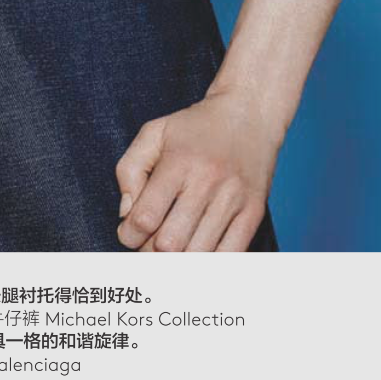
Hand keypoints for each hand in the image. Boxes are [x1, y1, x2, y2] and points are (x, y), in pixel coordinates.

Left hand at [115, 87, 283, 251]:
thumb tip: (126, 213)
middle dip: (150, 251)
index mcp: (179, 162)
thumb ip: (129, 169)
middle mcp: (208, 182)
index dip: (129, 235)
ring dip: (177, 262)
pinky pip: (230, 257)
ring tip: (171, 248)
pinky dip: (209, 265)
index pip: (146, 217)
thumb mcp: (154, 132)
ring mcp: (234, 200)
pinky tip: (196, 254)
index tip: (128, 233)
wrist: (249, 114)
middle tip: (148, 243)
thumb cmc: (194, 127)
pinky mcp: (254, 213)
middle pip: (170, 243)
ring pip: (198, 255)